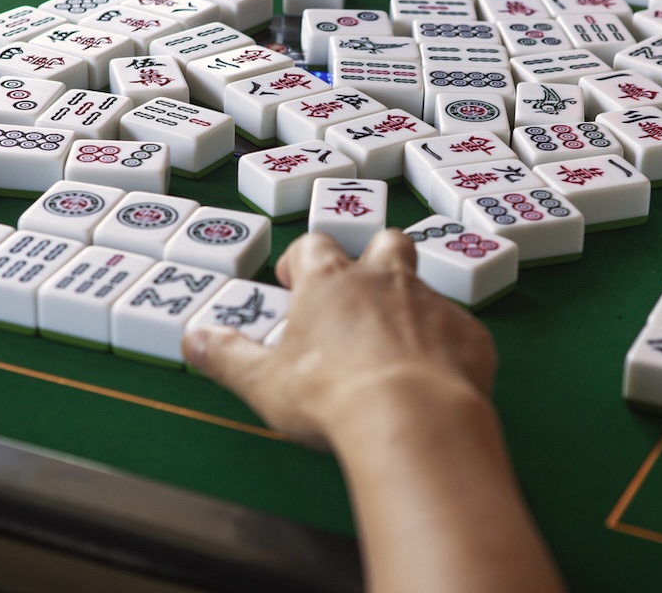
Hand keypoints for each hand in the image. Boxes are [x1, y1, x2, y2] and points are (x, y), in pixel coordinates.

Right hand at [183, 229, 496, 449]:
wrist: (411, 418)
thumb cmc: (330, 395)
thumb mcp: (261, 381)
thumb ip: (226, 356)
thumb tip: (192, 340)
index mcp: (330, 283)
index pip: (313, 247)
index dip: (302, 262)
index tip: (295, 285)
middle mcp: (383, 280)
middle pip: (384, 243)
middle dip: (373, 260)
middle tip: (359, 296)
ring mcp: (431, 304)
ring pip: (423, 288)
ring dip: (411, 309)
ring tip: (396, 351)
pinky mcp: (469, 336)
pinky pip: (459, 333)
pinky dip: (447, 350)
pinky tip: (435, 382)